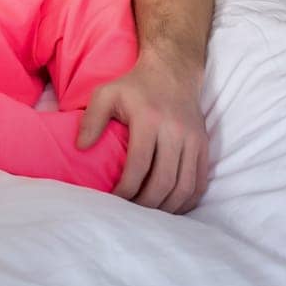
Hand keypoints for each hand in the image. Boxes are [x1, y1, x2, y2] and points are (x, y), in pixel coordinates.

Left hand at [77, 54, 208, 213]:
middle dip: (145, 204)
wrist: (172, 71)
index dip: (126, 189)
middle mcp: (175, 131)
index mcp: (149, 119)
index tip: (113, 200)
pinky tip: (170, 206)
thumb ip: (91, 119)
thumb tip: (81, 148)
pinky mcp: (204, 146)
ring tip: (148, 214)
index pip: (139, 166)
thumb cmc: (134, 85)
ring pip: (184, 187)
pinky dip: (186, 200)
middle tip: (130, 213)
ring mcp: (193, 140)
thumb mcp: (106, 93)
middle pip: (164, 182)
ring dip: (166, 207)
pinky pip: (199, 182)